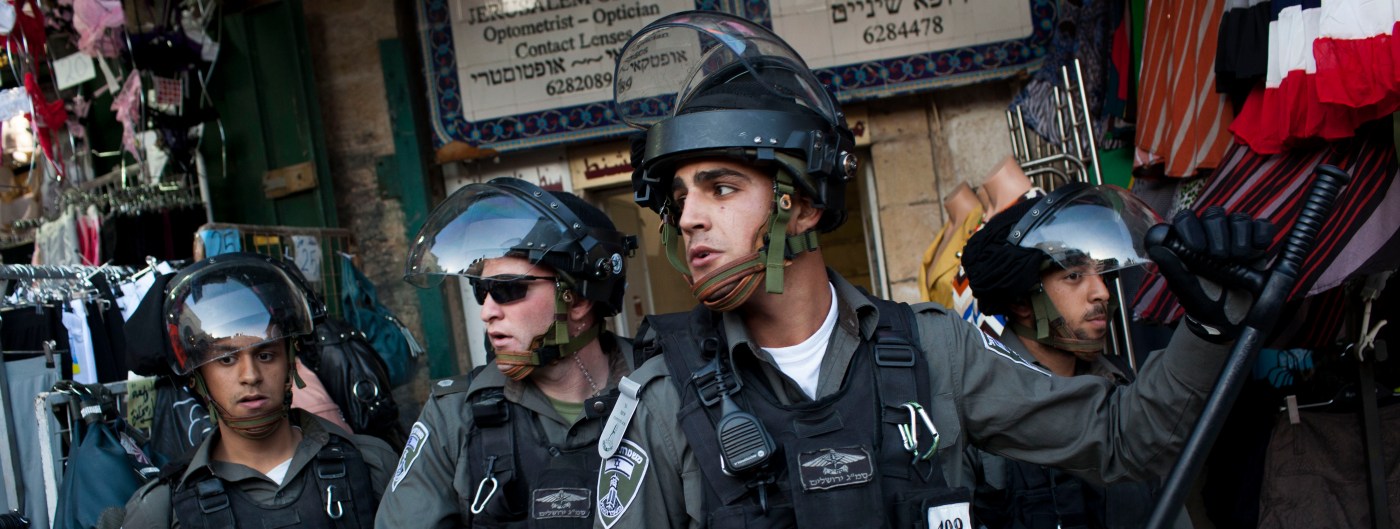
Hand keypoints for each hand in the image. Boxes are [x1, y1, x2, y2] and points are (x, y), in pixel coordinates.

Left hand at [1147, 206, 1275, 341]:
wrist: (1230, 319)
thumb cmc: (1201, 300)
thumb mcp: (1184, 287)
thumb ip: (1171, 266)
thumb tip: (1154, 247)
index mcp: (1188, 240)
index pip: (1186, 218)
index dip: (1190, 227)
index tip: (1197, 248)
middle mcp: (1211, 233)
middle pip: (1214, 215)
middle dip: (1217, 234)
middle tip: (1220, 257)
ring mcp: (1235, 236)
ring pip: (1239, 218)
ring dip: (1239, 236)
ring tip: (1238, 257)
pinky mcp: (1257, 242)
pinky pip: (1262, 226)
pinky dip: (1261, 234)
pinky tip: (1258, 247)